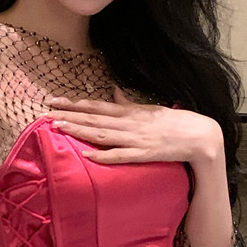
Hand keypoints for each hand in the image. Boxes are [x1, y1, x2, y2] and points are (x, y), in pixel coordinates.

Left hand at [46, 88, 223, 165]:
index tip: (53, 101)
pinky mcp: (145, 154)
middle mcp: (129, 123)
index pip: (96, 106)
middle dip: (69, 115)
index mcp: (130, 112)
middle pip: (93, 118)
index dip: (73, 104)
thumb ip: (128, 103)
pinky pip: (121, 156)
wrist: (200, 135)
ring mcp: (136, 139)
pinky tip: (87, 155)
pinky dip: (104, 156)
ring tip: (58, 127)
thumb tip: (113, 91)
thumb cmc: (174, 122)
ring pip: (102, 134)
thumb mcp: (149, 109)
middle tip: (46, 112)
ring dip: (79, 130)